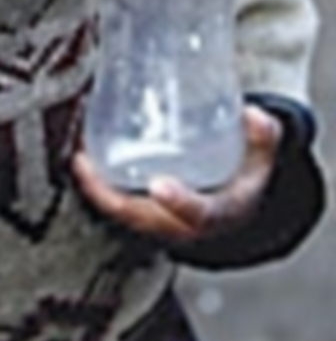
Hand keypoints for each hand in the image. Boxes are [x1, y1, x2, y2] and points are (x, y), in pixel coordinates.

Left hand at [72, 106, 281, 246]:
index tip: (160, 185)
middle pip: (143, 218)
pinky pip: (118, 207)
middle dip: (111, 196)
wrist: (231, 209)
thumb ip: (262, 137)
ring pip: (124, 214)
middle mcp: (184, 225)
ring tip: (79, 159)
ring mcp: (161, 223)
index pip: (198, 214)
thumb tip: (253, 115)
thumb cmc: (242, 181)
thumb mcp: (260, 160)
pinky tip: (85, 162)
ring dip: (98, 191)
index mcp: (218, 214)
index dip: (179, 202)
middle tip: (86, 163)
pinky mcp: (145, 215)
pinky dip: (100, 189)